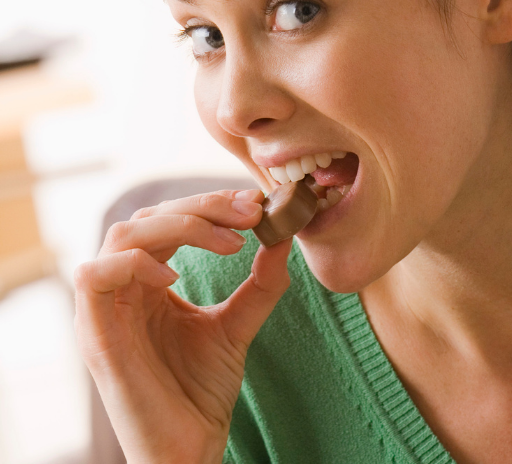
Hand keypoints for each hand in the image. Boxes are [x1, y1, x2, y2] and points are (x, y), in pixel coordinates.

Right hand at [74, 189, 291, 463]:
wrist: (190, 446)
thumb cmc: (200, 390)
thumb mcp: (238, 325)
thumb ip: (260, 284)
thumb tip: (283, 236)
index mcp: (150, 282)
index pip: (170, 219)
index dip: (211, 206)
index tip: (257, 206)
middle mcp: (124, 289)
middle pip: (149, 216)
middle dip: (204, 207)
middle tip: (250, 212)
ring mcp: (106, 309)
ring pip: (123, 234)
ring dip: (180, 225)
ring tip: (230, 244)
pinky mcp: (96, 334)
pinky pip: (94, 275)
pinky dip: (134, 262)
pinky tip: (175, 273)